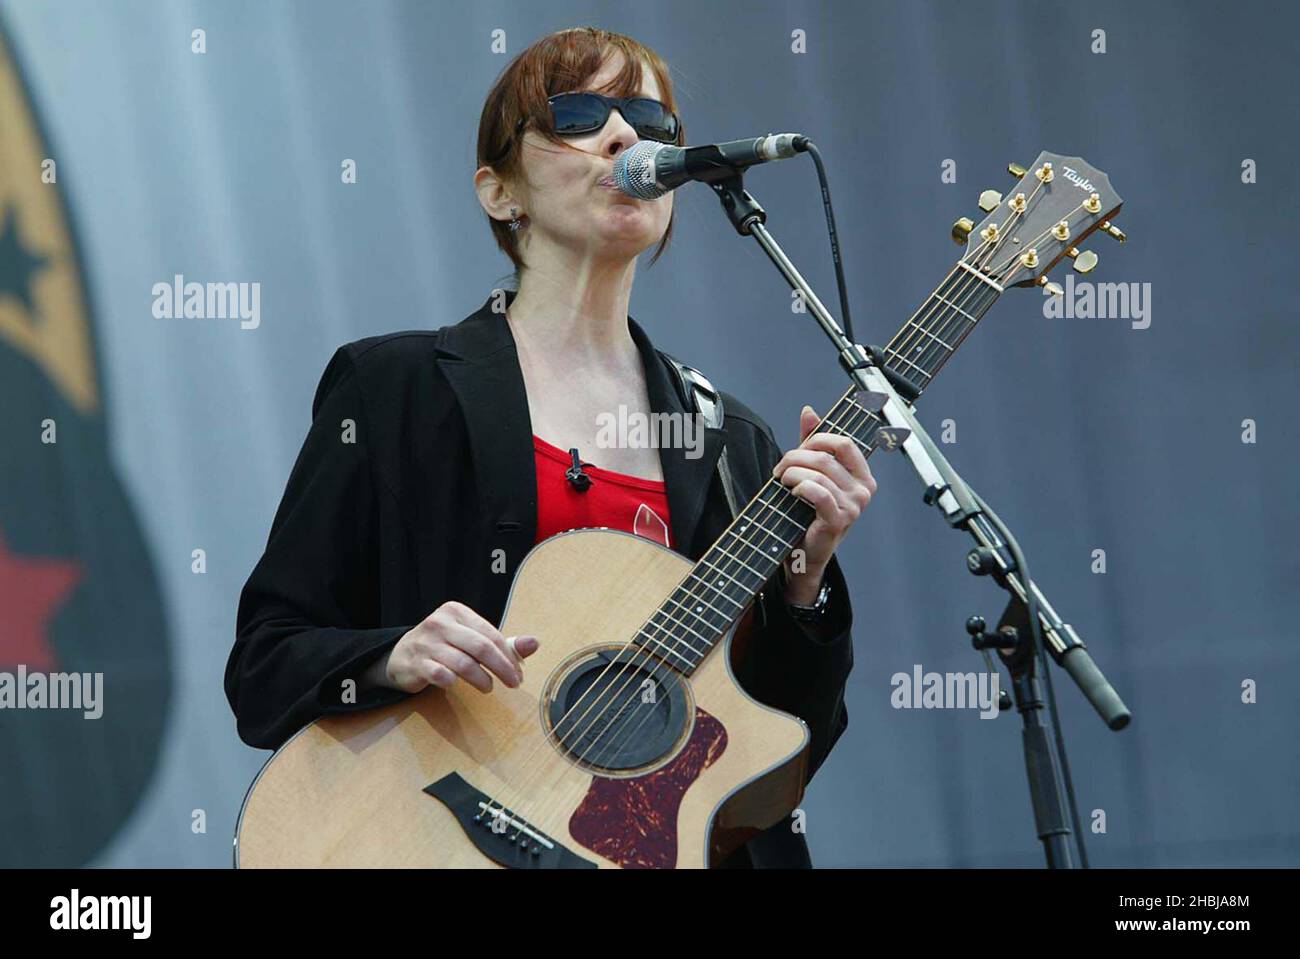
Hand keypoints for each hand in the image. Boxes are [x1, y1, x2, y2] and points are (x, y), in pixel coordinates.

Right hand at [370, 601, 539, 693]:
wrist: (400, 656)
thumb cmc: (443, 646)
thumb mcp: (470, 639)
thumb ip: (502, 643)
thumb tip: (535, 643)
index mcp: (456, 612)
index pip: (491, 634)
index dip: (509, 655)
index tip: (519, 673)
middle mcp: (440, 623)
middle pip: (481, 647)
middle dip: (502, 667)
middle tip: (513, 683)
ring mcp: (426, 643)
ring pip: (464, 663)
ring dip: (482, 679)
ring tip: (489, 688)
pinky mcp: (415, 663)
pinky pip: (440, 674)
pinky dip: (453, 682)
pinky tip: (457, 686)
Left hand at [771, 404, 877, 603]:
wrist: (804, 552)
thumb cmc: (809, 513)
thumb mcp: (812, 472)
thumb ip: (812, 442)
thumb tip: (808, 411)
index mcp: (862, 475)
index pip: (844, 443)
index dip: (818, 439)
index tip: (799, 447)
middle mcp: (864, 490)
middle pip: (825, 457)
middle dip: (796, 457)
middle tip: (781, 468)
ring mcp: (854, 506)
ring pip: (818, 474)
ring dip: (792, 473)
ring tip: (782, 481)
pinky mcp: (840, 520)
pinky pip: (818, 493)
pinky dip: (800, 488)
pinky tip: (792, 493)